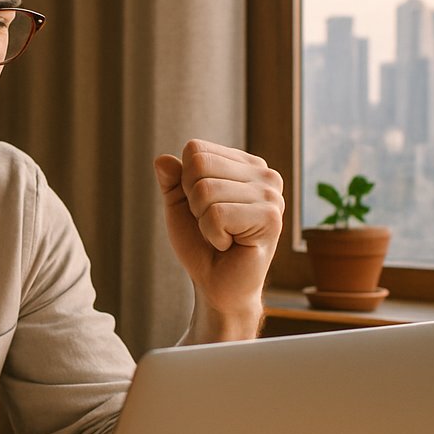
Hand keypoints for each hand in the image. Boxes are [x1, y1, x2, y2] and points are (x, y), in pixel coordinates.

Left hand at [154, 140, 283, 339]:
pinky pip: (217, 214)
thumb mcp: (179, 206)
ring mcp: (271, 195)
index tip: (201, 207)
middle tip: (212, 224)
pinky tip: (229, 244)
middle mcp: (264, 175)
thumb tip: (162, 159)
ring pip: (206, 190)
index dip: (185, 181)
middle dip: (192, 201)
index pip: (196, 149)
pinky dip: (212, 234)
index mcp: (246, 165)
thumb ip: (171, 180)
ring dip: (202, 220)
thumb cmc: (201, 245)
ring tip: (222, 235)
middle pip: (199, 165)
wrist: (217, 285)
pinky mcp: (271, 219)